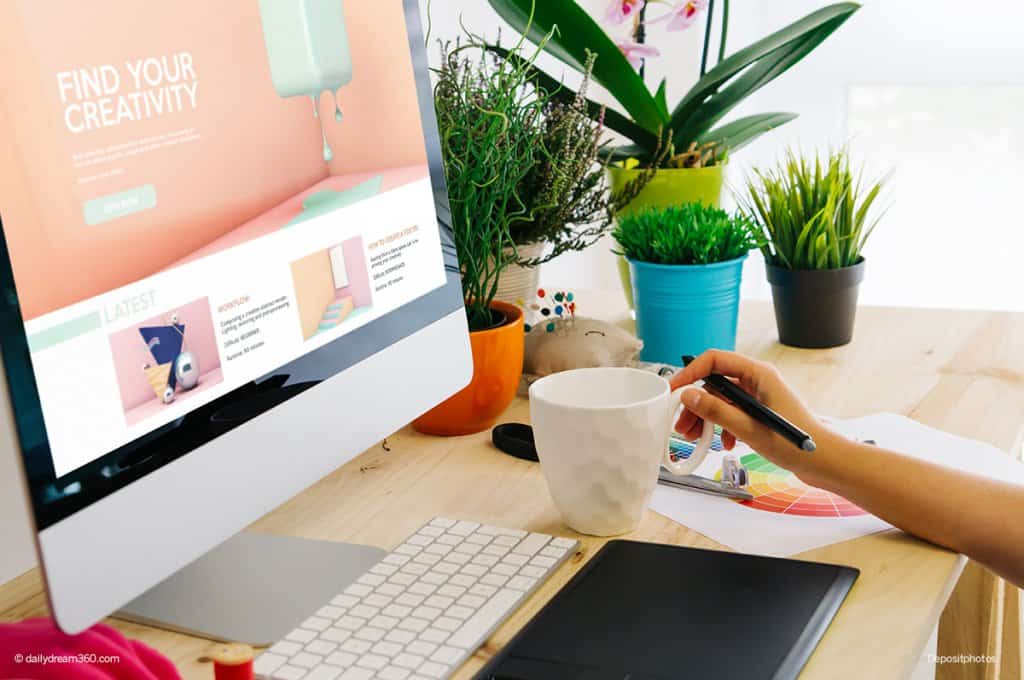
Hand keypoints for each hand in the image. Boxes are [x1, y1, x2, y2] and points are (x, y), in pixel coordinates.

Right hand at [669, 350, 832, 479]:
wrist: (824, 463)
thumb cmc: (796, 444)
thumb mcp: (749, 428)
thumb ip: (716, 411)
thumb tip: (688, 395)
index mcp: (759, 374)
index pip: (715, 360)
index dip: (690, 372)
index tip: (673, 389)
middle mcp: (758, 380)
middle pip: (715, 382)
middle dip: (696, 403)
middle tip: (682, 423)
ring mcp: (759, 396)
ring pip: (721, 399)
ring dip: (706, 417)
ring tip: (696, 437)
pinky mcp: (760, 412)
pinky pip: (732, 412)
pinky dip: (722, 426)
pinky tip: (725, 443)